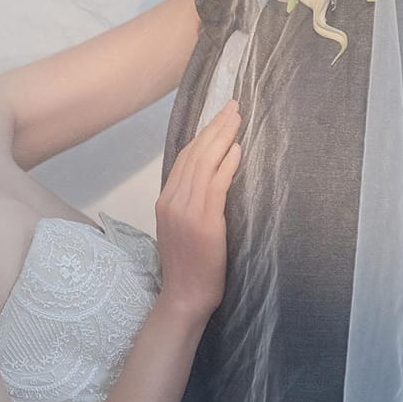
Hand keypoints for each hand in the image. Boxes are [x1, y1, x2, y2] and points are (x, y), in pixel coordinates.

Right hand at [154, 100, 242, 321]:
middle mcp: (172, 202)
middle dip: (214, 128)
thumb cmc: (188, 267)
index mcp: (165, 202)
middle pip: (193, 155)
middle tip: (232, 106)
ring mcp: (186, 211)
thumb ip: (190, 204)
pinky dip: (226, 165)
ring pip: (204, 164)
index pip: (183, 159)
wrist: (185, 295)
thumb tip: (210, 179)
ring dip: (223, 138)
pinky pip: (215, 185)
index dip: (201, 135)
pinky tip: (237, 150)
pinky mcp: (204, 222)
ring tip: (237, 119)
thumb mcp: (181, 229)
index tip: (217, 117)